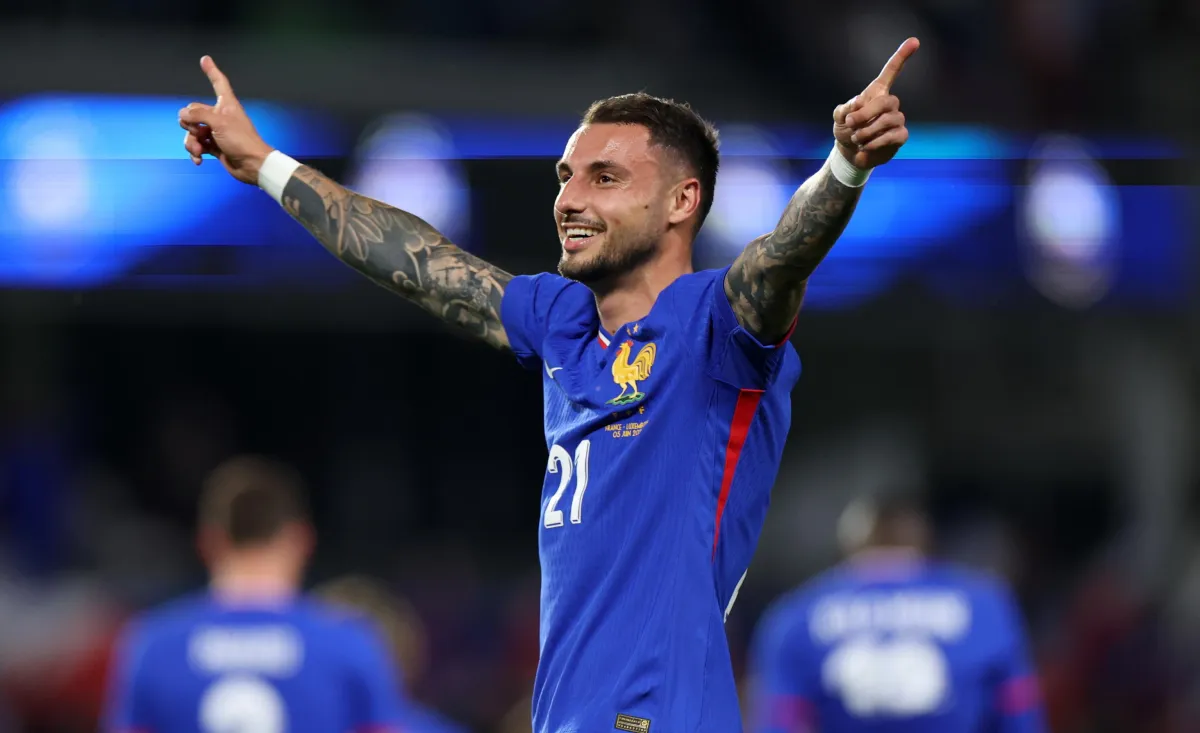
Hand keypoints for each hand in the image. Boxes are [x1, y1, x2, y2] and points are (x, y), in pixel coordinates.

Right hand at [178, 56, 273, 184]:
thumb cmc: (241, 141)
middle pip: (193, 113)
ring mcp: (216, 132)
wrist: (252, 166)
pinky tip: (198, 159)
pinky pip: (197, 145)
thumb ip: (199, 115)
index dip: (212, 71)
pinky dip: (195, 152)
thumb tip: (183, 115)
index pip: (218, 83)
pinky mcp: (214, 146)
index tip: (205, 59)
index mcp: (226, 105)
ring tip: (197, 150)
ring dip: (191, 142)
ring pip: (192, 131)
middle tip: (199, 133)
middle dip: (189, 125)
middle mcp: (220, 116)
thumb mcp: (219, 123)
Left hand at [832, 37, 918, 169]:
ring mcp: (897, 119)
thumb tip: (859, 102)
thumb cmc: (846, 130)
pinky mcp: (900, 136)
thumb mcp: (839, 117)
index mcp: (876, 93)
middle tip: (851, 124)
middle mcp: (889, 104)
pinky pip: (893, 135)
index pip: (891, 71)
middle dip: (866, 113)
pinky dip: (876, 142)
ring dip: (867, 131)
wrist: (851, 154)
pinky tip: (866, 146)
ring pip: (889, 120)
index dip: (902, 56)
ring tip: (856, 138)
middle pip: (887, 101)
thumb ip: (845, 108)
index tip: (914, 41)